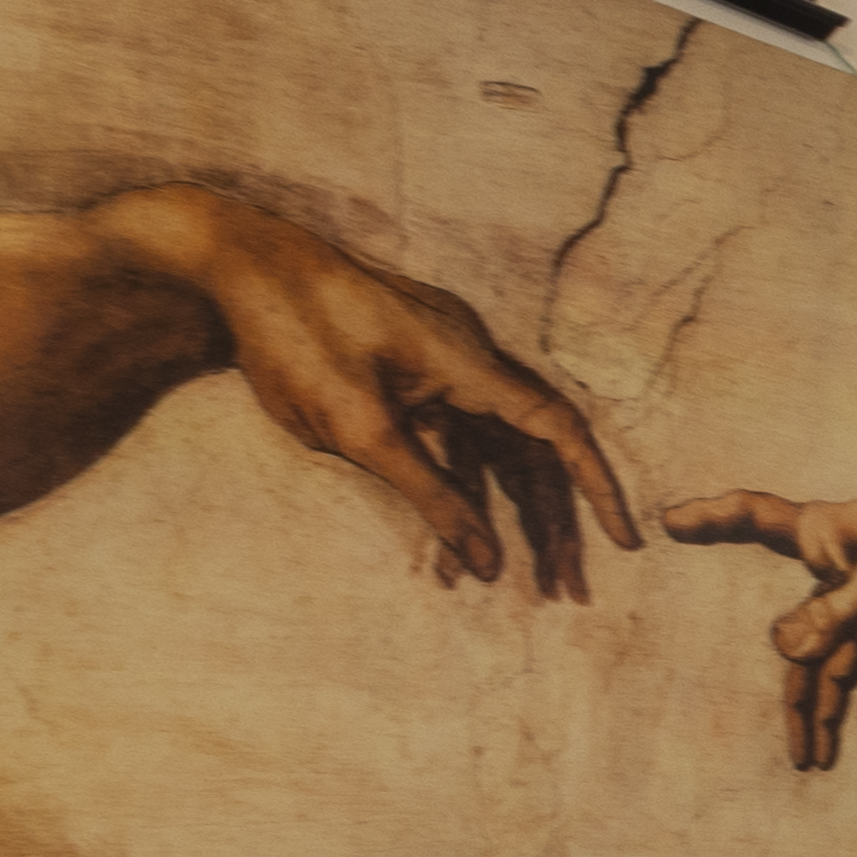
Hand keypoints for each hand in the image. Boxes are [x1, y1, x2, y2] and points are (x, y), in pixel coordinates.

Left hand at [81, 184, 641, 596]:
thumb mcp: (358, 429)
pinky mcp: (405, 372)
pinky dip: (450, 490)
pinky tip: (438, 548)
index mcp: (470, 362)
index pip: (560, 432)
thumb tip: (489, 563)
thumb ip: (429, 496)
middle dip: (550, 525)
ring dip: (497, 516)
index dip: (598, 491)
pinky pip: (448, 438)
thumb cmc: (291, 336)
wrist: (231, 263)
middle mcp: (469, 359)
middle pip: (532, 451)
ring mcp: (437, 363)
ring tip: (494, 583)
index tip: (626, 544)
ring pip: (490, 450)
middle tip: (563, 592)